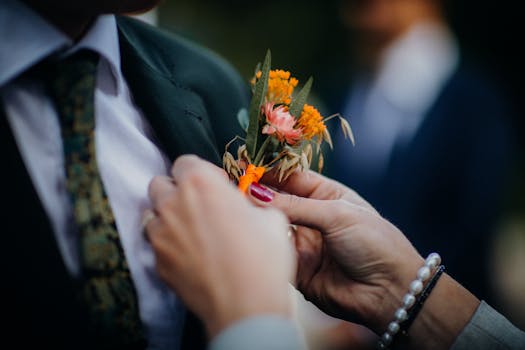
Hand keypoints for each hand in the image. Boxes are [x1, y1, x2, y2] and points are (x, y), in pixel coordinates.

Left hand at [144, 155, 294, 337]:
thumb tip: (244, 207)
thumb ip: (251, 203)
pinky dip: (169, 245)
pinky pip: (157, 245)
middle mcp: (173, 204)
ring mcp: (161, 235)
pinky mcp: (158, 264)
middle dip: (178, 190)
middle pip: (161, 184)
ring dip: (168, 217)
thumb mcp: (272, 219)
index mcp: (200, 184)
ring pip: (153, 215)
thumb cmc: (262, 259)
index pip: (185, 161)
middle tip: (201, 205)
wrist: (246, 306)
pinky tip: (190, 256)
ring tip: (192, 231)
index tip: (218, 186)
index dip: (203, 172)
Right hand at [249, 170, 476, 340]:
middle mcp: (312, 217)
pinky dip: (262, 244)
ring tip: (238, 207)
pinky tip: (251, 234)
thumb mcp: (336, 215)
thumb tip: (256, 193)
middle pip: (277, 201)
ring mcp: (304, 242)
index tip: (244, 167)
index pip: (291, 178)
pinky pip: (274, 253)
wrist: (390, 291)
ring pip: (272, 226)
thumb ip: (295, 206)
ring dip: (257, 218)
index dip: (269, 173)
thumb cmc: (374, 243)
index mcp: (326, 196)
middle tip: (234, 186)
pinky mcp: (297, 268)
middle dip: (258, 194)